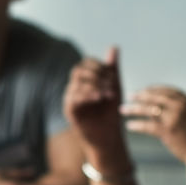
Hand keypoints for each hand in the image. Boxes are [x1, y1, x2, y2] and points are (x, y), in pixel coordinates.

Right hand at [63, 46, 128, 166]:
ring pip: (76, 82)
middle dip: (96, 74)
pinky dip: (87, 94)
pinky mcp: (69, 111)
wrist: (109, 138)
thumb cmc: (111, 114)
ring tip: (108, 93)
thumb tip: (113, 47)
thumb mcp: (115, 87)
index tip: (112, 75)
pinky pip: (73, 97)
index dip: (98, 65)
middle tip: (111, 84)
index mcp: (85, 81)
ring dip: (94, 84)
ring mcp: (70, 99)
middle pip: (78, 70)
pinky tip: (99, 97)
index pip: (85, 63)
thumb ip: (113, 69)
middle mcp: (74, 88)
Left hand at [120, 85, 185, 163]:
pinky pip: (147, 126)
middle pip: (154, 97)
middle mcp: (180, 106)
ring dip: (133, 108)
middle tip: (130, 96)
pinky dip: (136, 125)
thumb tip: (168, 109)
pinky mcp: (167, 131)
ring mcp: (174, 118)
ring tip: (123, 109)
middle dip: (140, 95)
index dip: (153, 89)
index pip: (166, 90)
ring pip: (148, 109)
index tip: (144, 90)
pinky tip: (129, 126)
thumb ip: (183, 110)